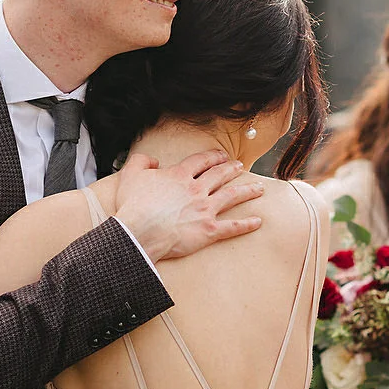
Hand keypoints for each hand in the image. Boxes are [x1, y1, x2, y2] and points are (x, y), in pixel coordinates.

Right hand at [113, 149, 264, 261]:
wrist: (139, 232)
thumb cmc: (133, 206)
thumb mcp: (131, 175)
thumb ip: (141, 161)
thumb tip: (153, 160)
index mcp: (179, 176)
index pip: (200, 162)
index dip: (212, 157)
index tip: (220, 156)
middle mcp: (196, 189)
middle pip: (219, 175)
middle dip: (231, 169)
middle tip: (239, 166)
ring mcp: (205, 209)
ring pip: (231, 196)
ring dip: (246, 191)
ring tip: (258, 188)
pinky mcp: (209, 230)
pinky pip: (232, 226)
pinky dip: (246, 224)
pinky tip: (258, 221)